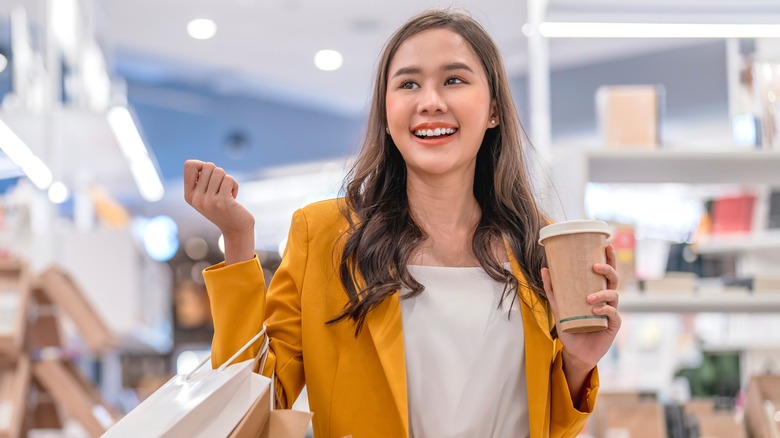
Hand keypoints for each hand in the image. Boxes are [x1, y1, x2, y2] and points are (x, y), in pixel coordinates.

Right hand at [183, 160, 254, 262]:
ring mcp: (208, 201)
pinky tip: (233, 197)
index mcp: (189, 195)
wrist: (235, 229)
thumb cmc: (222, 208)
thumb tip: (201, 164)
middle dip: (218, 172)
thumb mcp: (206, 195)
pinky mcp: (222, 202)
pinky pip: (229, 179)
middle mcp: (196, 198)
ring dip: (227, 179)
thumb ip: (201, 180)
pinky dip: (234, 185)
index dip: (201, 164)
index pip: (189, 165)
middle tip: (221, 187)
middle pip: (207, 165)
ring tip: (227, 192)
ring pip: (219, 171)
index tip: (210, 176)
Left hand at [542, 244, 620, 370]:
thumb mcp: (558, 307)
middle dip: (608, 269)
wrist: (575, 352)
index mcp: (597, 291)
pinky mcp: (614, 325)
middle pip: (614, 279)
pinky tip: (595, 310)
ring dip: (602, 293)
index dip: (609, 258)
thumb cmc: (569, 327)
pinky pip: (613, 313)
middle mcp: (607, 299)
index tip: (607, 245)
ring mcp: (612, 311)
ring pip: (614, 295)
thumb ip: (552, 290)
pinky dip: (605, 310)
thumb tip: (544, 268)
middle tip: (595, 266)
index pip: (606, 272)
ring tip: (588, 299)